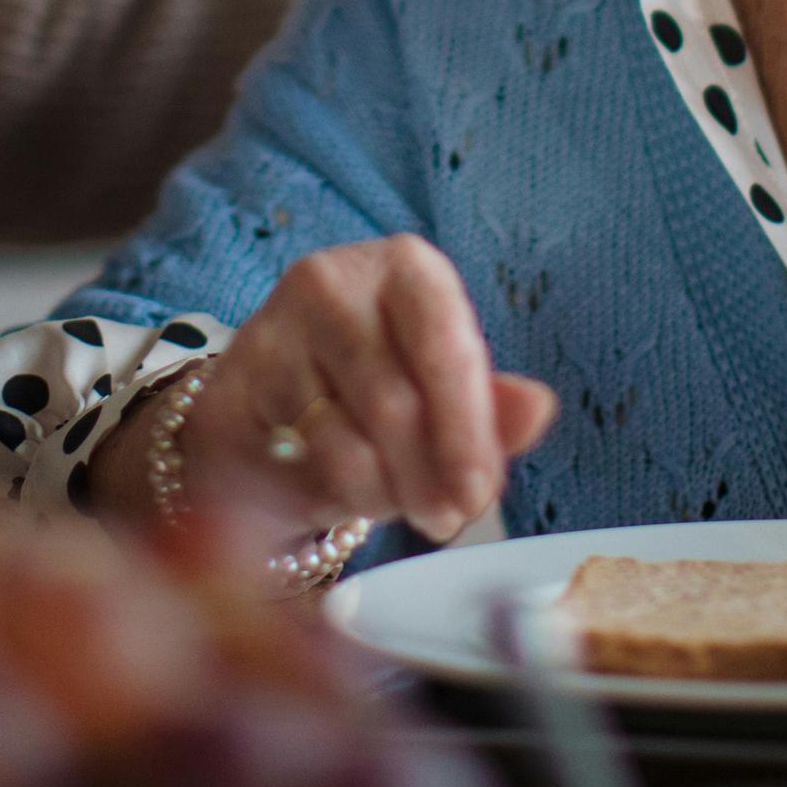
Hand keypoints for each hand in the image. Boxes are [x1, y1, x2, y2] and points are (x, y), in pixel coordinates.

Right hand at [102, 238, 556, 543]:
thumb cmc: (369, 389)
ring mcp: (284, 323)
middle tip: (450, 517)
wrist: (266, 408)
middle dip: (431, 472)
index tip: (480, 490)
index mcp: (407, 269)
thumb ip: (490, 405)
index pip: (446, 344)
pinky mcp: (248, 372)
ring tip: (408, 506)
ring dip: (389, 490)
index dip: (467, 427)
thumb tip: (539, 409)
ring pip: (351, 435)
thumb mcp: (440, 394)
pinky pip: (306, 455)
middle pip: (397, 398)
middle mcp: (339, 280)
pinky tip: (353, 492)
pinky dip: (342, 490)